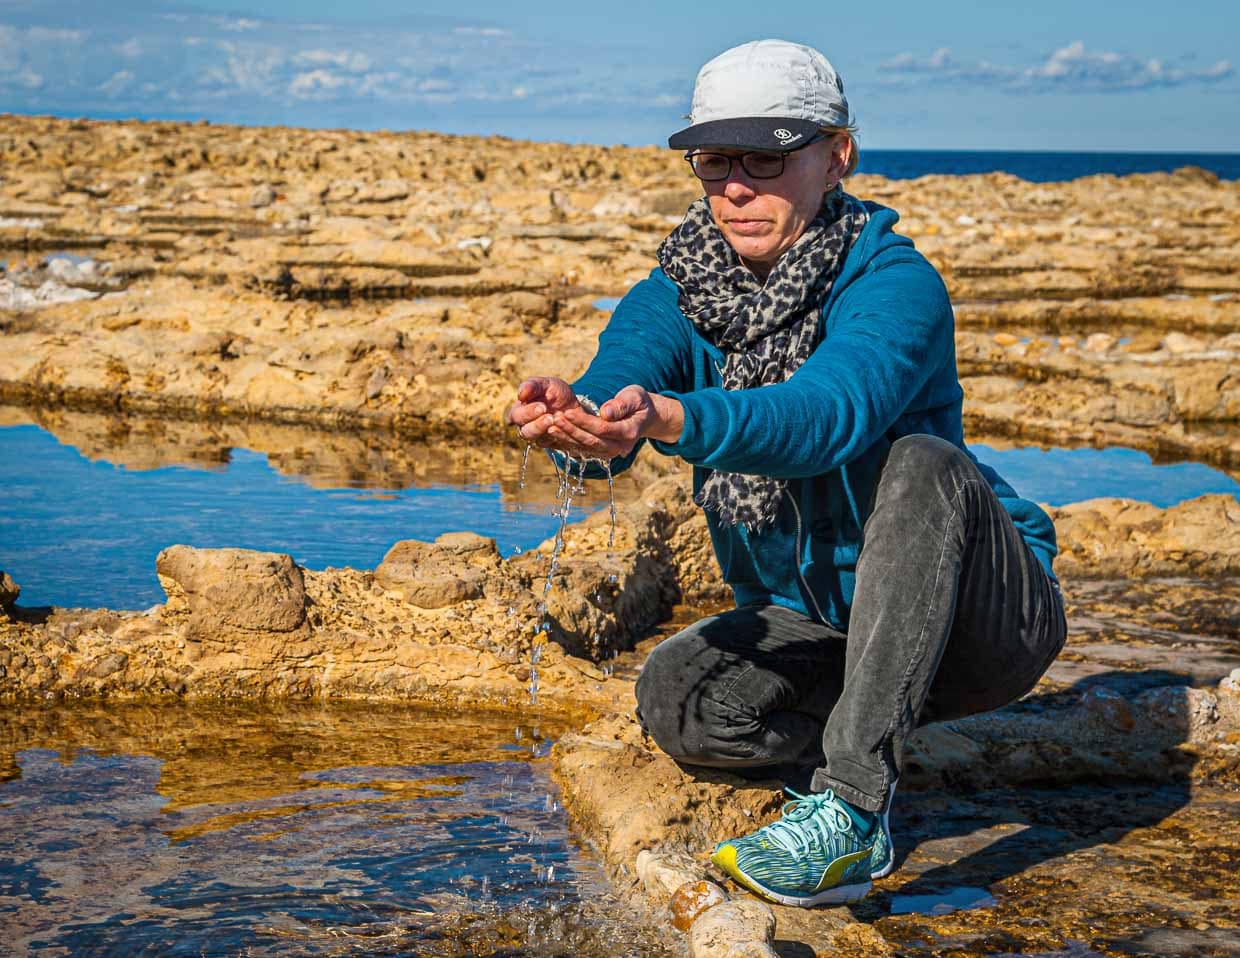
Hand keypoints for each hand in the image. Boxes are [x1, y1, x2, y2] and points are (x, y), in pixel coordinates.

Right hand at [506, 377, 579, 447]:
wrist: (573, 405)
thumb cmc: (555, 392)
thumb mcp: (547, 384)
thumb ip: (533, 386)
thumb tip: (521, 394)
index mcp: (521, 411)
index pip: (517, 416)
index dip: (528, 413)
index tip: (542, 407)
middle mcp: (526, 426)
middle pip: (524, 432)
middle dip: (537, 425)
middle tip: (549, 417)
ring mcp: (538, 436)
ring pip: (536, 440)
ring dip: (545, 432)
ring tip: (555, 422)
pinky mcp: (550, 443)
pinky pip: (551, 444)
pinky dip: (558, 437)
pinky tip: (564, 429)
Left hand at [547, 384, 682, 458]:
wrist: (644, 416)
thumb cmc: (638, 402)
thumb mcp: (634, 396)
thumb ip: (621, 404)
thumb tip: (605, 412)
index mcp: (629, 432)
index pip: (603, 429)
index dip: (584, 422)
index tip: (567, 412)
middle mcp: (620, 447)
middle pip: (592, 441)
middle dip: (571, 431)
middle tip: (554, 419)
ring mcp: (611, 452)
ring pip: (585, 447)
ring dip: (566, 437)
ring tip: (549, 425)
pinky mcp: (602, 452)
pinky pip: (583, 449)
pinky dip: (567, 442)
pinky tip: (553, 433)